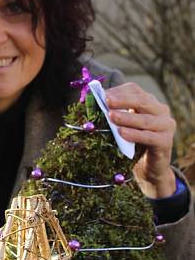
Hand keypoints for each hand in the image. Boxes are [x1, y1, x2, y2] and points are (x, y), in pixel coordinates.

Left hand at [105, 82, 175, 197]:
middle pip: (142, 101)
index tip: (103, 94)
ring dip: (127, 117)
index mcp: (150, 102)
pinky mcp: (165, 142)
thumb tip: (93, 104)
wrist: (148, 169)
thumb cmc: (132, 144)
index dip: (119, 91)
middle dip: (123, 100)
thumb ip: (114, 114)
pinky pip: (149, 137)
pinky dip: (135, 135)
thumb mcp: (123, 126)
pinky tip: (122, 133)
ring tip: (111, 116)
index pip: (135, 90)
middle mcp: (161, 111)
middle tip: (107, 101)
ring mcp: (166, 126)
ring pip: (146, 120)